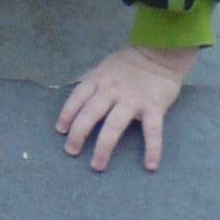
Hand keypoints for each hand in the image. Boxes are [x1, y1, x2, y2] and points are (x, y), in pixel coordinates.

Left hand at [55, 46, 197, 172]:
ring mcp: (132, 99)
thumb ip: (90, 79)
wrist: (159, 53)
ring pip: (114, 125)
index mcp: (98, 79)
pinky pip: (153, 130)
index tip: (60, 131)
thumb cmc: (128, 63)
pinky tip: (150, 165)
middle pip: (90, 113)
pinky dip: (153, 148)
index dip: (67, 113)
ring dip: (104, 146)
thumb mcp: (104, 66)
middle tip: (71, 151)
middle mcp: (111, 90)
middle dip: (78, 133)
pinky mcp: (154, 107)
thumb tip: (72, 88)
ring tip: (97, 165)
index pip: (77, 97)